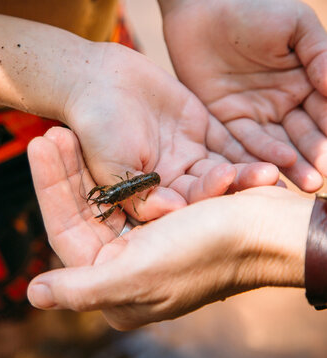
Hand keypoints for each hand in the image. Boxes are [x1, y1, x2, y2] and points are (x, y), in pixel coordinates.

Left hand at [26, 131, 312, 329]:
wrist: (272, 230)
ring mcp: (146, 232)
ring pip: (104, 192)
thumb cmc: (207, 252)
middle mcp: (127, 258)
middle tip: (49, 132)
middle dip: (66, 170)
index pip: (67, 231)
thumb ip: (83, 289)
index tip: (37, 146)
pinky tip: (99, 138)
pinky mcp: (165, 209)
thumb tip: (34, 295)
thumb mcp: (139, 274)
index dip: (50, 188)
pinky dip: (118, 162)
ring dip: (87, 161)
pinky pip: (130, 183)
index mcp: (116, 279)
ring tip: (66, 127)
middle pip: (84, 208)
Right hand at [64, 42, 278, 219]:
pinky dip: (247, 144)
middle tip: (266, 180)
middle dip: (236, 186)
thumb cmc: (96, 128)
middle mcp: (172, 179)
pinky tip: (270, 149)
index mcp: (151, 194)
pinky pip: (228, 141)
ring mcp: (187, 154)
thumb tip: (174, 211)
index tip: (224, 181)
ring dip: (247, 169)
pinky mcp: (199, 129)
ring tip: (273, 169)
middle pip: (210, 189)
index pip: (184, 205)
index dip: (206, 196)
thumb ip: (140, 194)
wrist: (97, 83)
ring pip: (223, 167)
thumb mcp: (112, 168)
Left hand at [159, 0, 326, 191]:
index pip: (324, 111)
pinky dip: (259, 154)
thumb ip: (320, 55)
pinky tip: (276, 166)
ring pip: (275, 143)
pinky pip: (242, 140)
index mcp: (305, 80)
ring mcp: (253, 112)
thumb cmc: (254, 9)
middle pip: (303, 134)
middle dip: (316, 155)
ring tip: (308, 181)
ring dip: (292, 162)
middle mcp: (282, 102)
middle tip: (324, 177)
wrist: (202, 8)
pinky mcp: (224, 118)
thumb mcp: (295, 26)